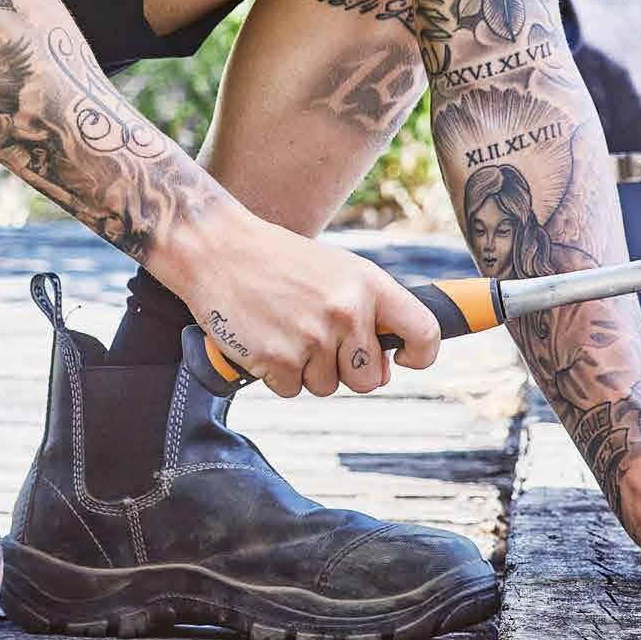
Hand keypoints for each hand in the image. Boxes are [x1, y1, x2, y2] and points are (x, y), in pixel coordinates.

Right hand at [168, 218, 441, 398]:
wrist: (216, 249)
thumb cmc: (278, 261)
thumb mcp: (335, 270)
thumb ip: (367, 311)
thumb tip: (384, 367)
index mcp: (368, 284)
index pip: (424, 332)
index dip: (420, 355)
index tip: (401, 359)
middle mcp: (346, 312)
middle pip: (370, 380)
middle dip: (347, 370)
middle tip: (316, 338)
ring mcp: (312, 338)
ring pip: (327, 387)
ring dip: (307, 370)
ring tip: (284, 328)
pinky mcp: (278, 360)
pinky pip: (292, 390)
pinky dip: (277, 374)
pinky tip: (264, 339)